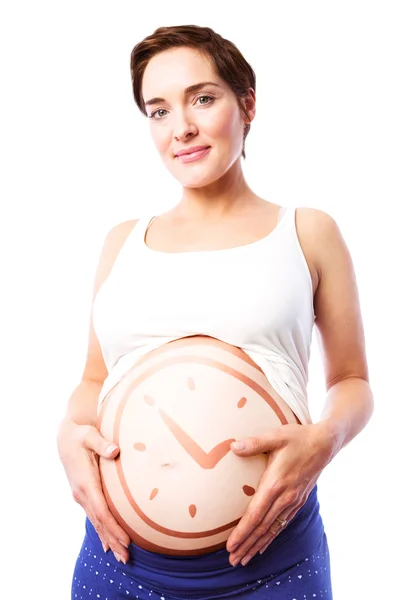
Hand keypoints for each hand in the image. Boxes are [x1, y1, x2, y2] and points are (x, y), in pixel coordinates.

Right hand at [57, 418, 130, 563]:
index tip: (126, 540)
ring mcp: (81, 496)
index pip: (102, 511)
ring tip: (121, 557)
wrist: (66, 436)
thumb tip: (115, 450)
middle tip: (127, 558)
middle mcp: (81, 493)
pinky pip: (94, 517)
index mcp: (85, 483)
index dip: (114, 527)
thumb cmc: (81, 434)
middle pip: (99, 522)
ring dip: (109, 540)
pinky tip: (108, 544)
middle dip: (113, 540)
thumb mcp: (90, 435)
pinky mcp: (84, 495)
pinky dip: (102, 531)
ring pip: (96, 523)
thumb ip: (102, 443)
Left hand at [226, 422, 334, 566]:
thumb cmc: (298, 438)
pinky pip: (282, 524)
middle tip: (232, 560)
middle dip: (246, 545)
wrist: (325, 443)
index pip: (256, 514)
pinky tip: (263, 544)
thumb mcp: (275, 436)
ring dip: (257, 545)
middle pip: (262, 527)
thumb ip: (254, 443)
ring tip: (244, 559)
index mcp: (276, 483)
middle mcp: (285, 497)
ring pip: (272, 529)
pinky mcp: (299, 501)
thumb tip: (232, 447)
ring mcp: (293, 501)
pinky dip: (271, 536)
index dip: (242, 532)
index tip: (230, 546)